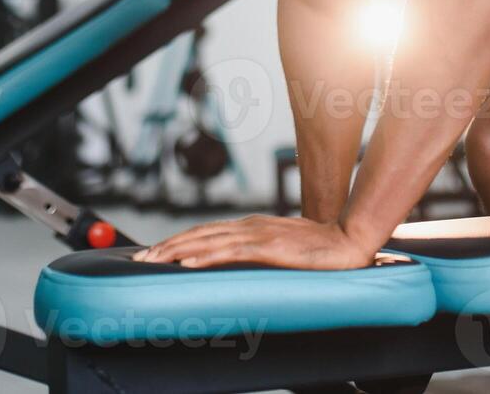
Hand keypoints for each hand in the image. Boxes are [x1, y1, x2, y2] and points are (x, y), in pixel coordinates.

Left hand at [131, 215, 376, 270]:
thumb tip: (235, 262)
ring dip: (177, 250)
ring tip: (154, 260)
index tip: (154, 252)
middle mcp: (249, 225)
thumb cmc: (320, 247)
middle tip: (140, 258)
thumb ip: (259, 252)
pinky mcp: (269, 246)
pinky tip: (188, 263)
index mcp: (251, 226)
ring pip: (208, 240)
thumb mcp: (281, 248)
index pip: (205, 232)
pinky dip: (206, 256)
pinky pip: (230, 251)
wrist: (348, 240)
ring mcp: (258, 234)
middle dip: (167, 245)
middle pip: (199, 233)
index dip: (178, 240)